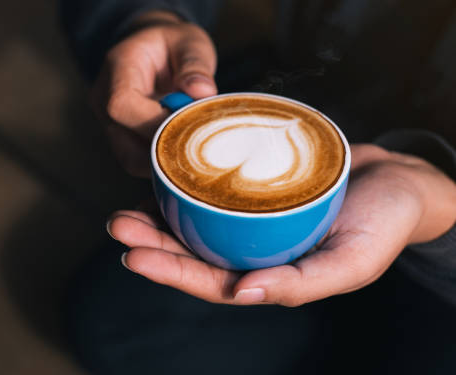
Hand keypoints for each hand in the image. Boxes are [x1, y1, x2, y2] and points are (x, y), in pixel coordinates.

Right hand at [93, 11, 216, 176]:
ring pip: (131, 160)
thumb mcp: (189, 42)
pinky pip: (138, 161)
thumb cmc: (171, 44)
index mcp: (117, 68)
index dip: (153, 123)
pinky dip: (162, 162)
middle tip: (198, 144)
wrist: (152, 51)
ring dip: (164, 161)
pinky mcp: (120, 139)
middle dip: (164, 151)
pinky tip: (183, 150)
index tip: (187, 124)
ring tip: (192, 146)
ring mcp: (109, 123)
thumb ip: (195, 64)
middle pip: (124, 144)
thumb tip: (202, 92)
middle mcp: (103, 99)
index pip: (122, 105)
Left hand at [107, 144, 455, 305]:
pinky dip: (186, 183)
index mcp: (268, 274)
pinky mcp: (254, 187)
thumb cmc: (382, 226)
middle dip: (151, 242)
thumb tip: (241, 295)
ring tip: (127, 206)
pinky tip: (162, 174)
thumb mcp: (350, 263)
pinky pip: (213, 188)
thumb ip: (300, 285)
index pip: (208, 280)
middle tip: (118, 226)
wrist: (399, 182)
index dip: (169, 272)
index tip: (132, 257)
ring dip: (159, 214)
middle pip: (192, 250)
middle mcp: (252, 248)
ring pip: (195, 221)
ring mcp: (250, 218)